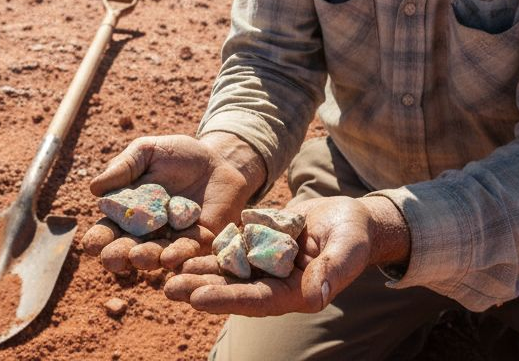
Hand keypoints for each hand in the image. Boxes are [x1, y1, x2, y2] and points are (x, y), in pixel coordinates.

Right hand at [82, 133, 264, 272]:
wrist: (219, 161)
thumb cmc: (177, 155)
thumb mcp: (147, 151)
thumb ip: (123, 167)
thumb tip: (94, 187)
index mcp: (127, 214)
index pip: (108, 231)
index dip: (98, 239)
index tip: (91, 244)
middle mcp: (147, 233)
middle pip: (128, 250)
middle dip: (118, 256)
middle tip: (111, 259)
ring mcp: (173, 240)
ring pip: (156, 255)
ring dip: (146, 259)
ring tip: (138, 258)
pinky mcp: (200, 242)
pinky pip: (189, 252)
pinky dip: (179, 256)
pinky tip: (170, 259)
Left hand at [163, 195, 402, 316]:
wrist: (348, 218)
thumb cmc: (353, 235)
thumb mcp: (346, 249)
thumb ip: (331, 272)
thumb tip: (315, 297)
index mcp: (295, 293)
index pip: (255, 300)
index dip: (226, 299)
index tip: (197, 298)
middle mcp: (275, 284)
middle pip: (232, 289)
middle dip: (200, 289)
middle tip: (167, 288)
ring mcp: (265, 266)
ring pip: (226, 271)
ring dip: (197, 271)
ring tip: (165, 270)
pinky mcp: (258, 247)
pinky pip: (230, 249)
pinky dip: (207, 250)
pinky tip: (182, 247)